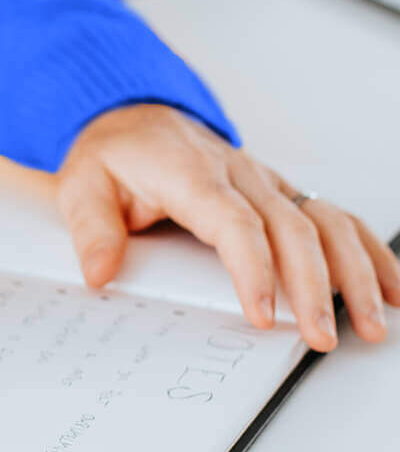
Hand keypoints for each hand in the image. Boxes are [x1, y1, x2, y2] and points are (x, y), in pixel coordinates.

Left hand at [57, 104, 399, 352]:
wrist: (132, 115)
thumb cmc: (113, 154)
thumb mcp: (82, 185)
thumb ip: (92, 229)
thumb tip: (100, 273)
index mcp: (192, 174)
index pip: (235, 222)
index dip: (253, 269)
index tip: (261, 313)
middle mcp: (239, 175)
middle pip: (291, 229)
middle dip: (313, 287)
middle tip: (319, 337)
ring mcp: (266, 183)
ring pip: (327, 221)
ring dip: (356, 272)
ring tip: (371, 322)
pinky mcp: (281, 193)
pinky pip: (335, 218)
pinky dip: (369, 252)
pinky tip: (391, 288)